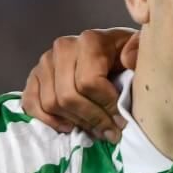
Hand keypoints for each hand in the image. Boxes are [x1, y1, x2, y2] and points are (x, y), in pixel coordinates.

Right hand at [20, 28, 138, 139]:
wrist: (111, 50)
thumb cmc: (127, 55)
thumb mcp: (141, 51)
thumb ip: (138, 52)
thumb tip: (128, 60)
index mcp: (90, 40)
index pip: (89, 82)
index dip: (106, 107)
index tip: (122, 121)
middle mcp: (63, 47)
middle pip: (69, 96)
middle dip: (92, 119)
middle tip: (110, 133)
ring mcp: (45, 62)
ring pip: (51, 103)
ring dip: (75, 122)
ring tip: (95, 130)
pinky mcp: (35, 76)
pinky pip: (31, 103)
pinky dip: (48, 120)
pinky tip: (69, 126)